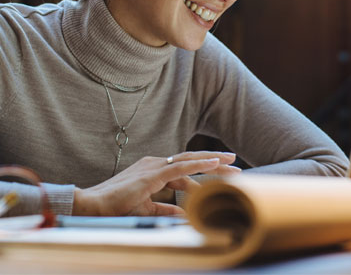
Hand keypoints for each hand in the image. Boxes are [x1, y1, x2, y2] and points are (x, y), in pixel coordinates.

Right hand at [73, 151, 239, 216]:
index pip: (185, 168)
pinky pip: (180, 166)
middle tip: (234, 163)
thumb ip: (165, 207)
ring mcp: (154, 166)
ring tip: (231, 163)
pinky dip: (198, 164)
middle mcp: (156, 163)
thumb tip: (183, 212)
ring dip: (211, 161)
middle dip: (214, 161)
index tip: (222, 173)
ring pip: (190, 160)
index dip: (204, 170)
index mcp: (155, 169)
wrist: (94, 206)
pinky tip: (214, 164)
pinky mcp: (152, 173)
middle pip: (191, 160)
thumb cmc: (116, 207)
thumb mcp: (147, 207)